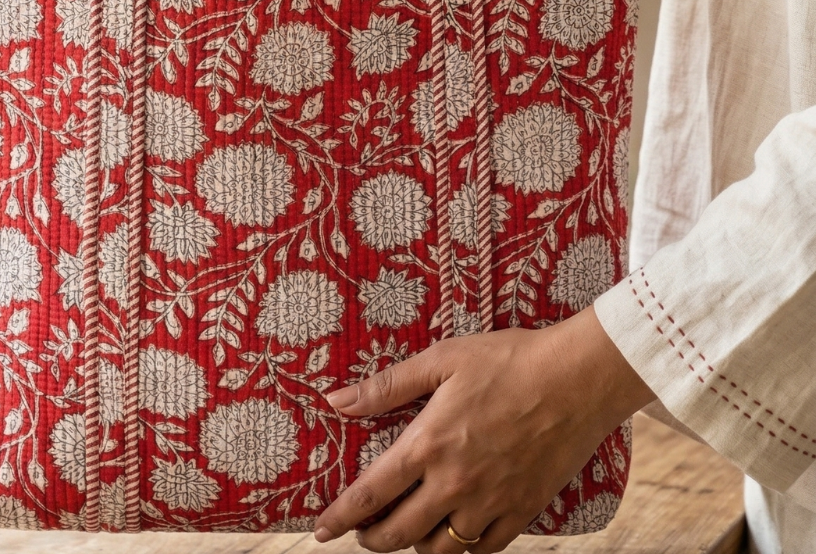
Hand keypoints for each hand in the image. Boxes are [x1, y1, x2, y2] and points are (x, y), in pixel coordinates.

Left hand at [314, 306, 653, 553]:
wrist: (575, 380)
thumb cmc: (507, 360)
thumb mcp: (441, 360)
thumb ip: (387, 386)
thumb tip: (337, 401)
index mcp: (429, 444)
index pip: (371, 494)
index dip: (341, 516)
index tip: (320, 530)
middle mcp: (454, 483)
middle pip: (399, 533)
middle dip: (372, 539)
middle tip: (362, 532)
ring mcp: (489, 504)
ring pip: (439, 550)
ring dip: (414, 547)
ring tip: (405, 533)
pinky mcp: (522, 513)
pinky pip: (482, 552)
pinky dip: (460, 552)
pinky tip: (452, 538)